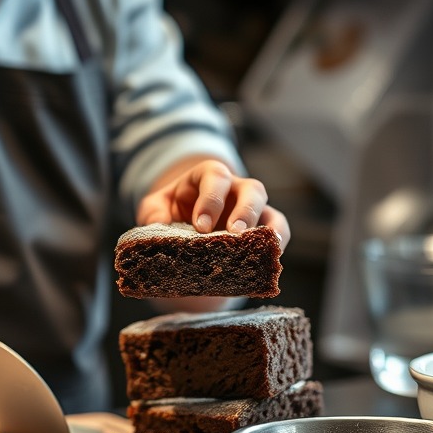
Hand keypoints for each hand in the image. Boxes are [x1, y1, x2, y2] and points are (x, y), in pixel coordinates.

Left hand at [137, 158, 289, 249]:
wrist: (183, 231)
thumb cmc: (169, 212)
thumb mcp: (155, 208)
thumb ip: (153, 214)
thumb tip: (159, 228)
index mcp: (207, 177)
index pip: (215, 177)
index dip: (211, 200)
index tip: (200, 226)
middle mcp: (234, 188)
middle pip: (250, 189)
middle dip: (244, 211)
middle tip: (233, 234)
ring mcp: (251, 206)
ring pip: (268, 207)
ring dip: (266, 226)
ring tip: (258, 246)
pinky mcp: (262, 226)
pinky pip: (279, 227)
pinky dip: (279, 239)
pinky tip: (271, 254)